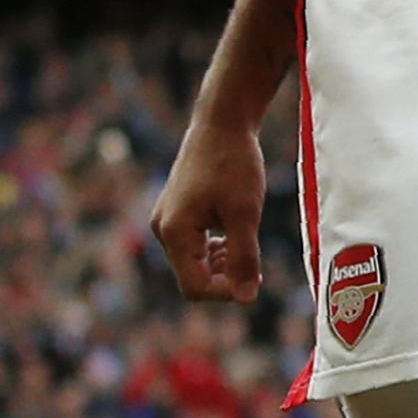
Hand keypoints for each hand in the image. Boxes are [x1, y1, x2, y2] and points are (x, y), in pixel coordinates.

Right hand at [154, 117, 267, 302]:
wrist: (223, 119)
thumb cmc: (234, 162)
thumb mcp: (244, 212)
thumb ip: (243, 257)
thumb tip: (245, 298)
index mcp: (174, 233)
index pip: (194, 288)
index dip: (225, 292)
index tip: (254, 277)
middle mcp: (163, 229)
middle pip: (193, 277)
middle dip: (225, 277)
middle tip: (254, 261)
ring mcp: (168, 219)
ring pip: (195, 261)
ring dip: (222, 262)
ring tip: (246, 243)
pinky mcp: (178, 210)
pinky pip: (195, 244)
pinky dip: (217, 246)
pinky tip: (236, 230)